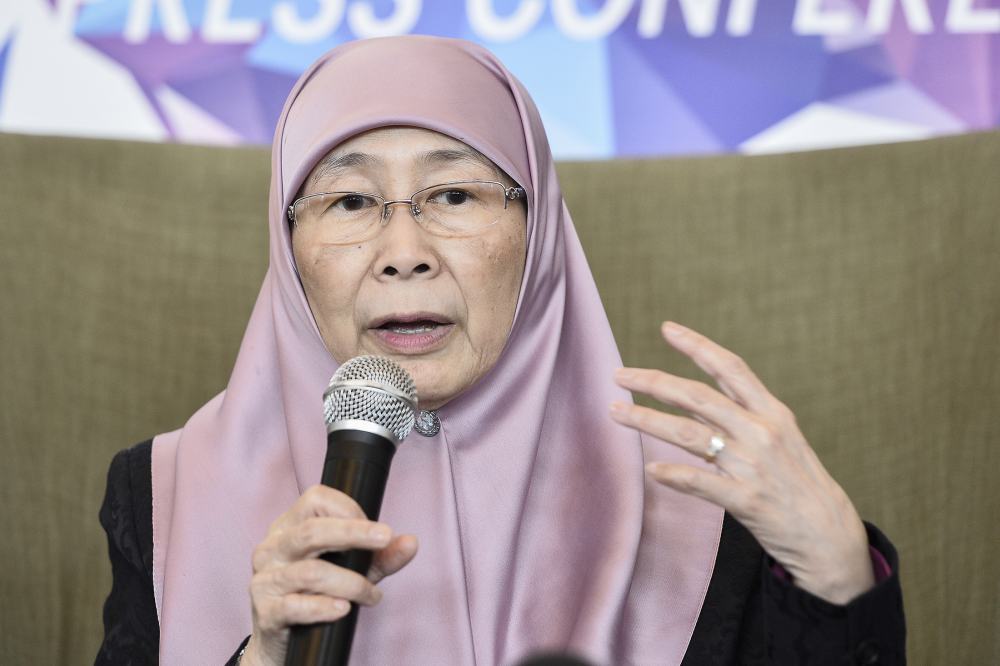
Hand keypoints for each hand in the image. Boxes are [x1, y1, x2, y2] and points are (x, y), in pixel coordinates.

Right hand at [240, 485, 417, 665]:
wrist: (280, 641)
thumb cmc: (315, 594)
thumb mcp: (351, 571)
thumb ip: (380, 557)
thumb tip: (411, 542)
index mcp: (288, 527)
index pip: (315, 499)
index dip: (349, 509)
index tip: (376, 529)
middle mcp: (272, 549)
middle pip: (311, 531)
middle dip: (353, 533)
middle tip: (385, 538)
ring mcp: (265, 580)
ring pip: (310, 572)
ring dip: (350, 583)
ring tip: (372, 594)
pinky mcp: (265, 612)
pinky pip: (295, 606)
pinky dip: (323, 607)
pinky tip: (344, 609)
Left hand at [610, 321, 873, 604]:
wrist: (830, 536)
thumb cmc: (798, 484)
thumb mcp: (777, 440)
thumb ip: (734, 419)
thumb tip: (687, 402)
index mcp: (772, 412)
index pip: (730, 368)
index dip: (698, 345)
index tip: (667, 329)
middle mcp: (762, 432)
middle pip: (698, 397)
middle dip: (655, 382)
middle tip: (619, 374)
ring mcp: (754, 466)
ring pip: (690, 435)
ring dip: (648, 420)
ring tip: (616, 412)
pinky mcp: (747, 500)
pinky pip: (702, 482)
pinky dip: (675, 475)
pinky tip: (652, 471)